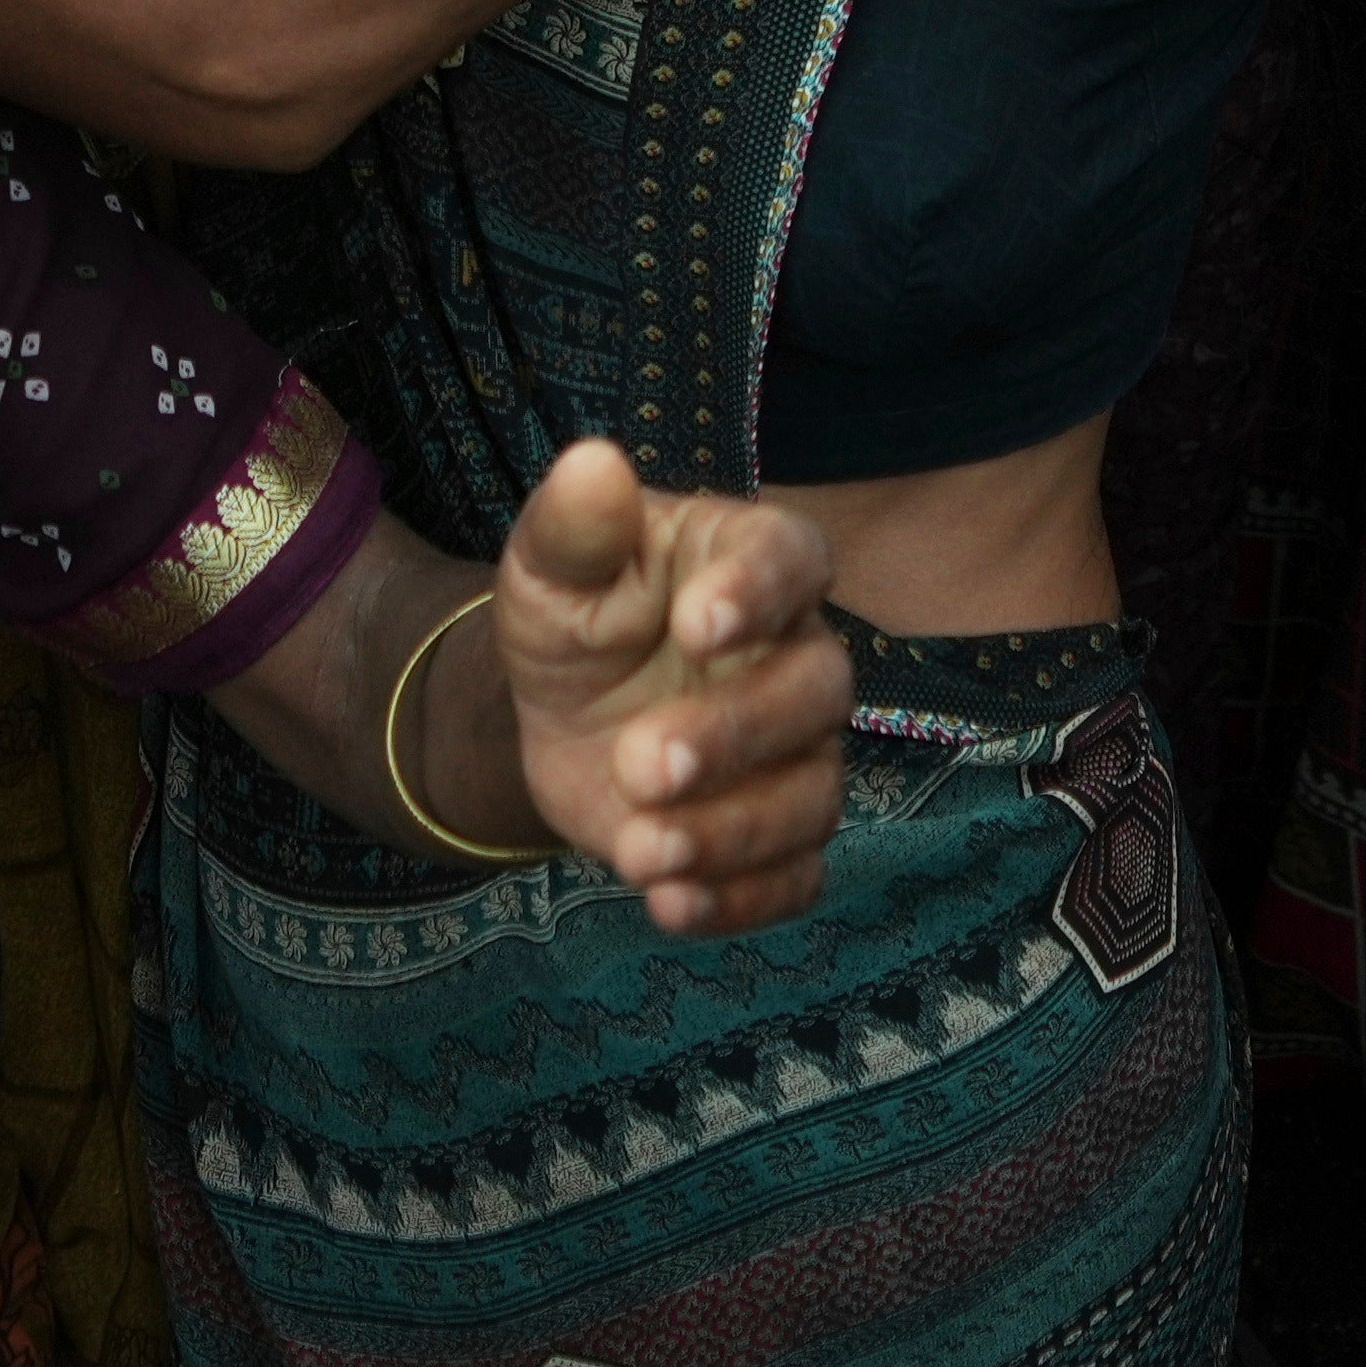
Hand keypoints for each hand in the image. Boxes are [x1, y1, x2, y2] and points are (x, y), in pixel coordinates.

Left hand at [491, 437, 854, 930]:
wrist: (564, 713)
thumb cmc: (575, 616)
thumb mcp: (549, 570)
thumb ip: (571, 527)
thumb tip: (591, 462)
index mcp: (752, 562)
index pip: (791, 558)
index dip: (758, 590)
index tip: (694, 623)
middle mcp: (798, 654)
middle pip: (816, 691)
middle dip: (734, 735)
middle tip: (639, 764)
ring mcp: (802, 751)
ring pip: (811, 797)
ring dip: (730, 833)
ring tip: (637, 852)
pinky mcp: (783, 834)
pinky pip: (798, 876)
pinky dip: (742, 901)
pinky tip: (670, 905)